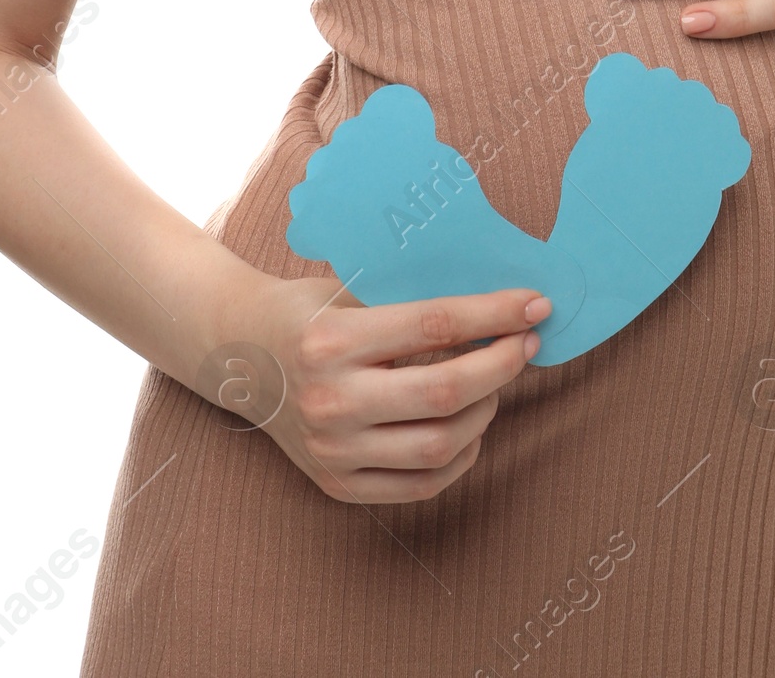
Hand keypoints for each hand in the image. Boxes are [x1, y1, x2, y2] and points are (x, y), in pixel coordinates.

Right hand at [201, 276, 548, 504]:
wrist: (239, 354)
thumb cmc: (307, 311)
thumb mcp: (350, 288)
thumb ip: (413, 301)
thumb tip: (499, 304)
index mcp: (332, 341)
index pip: (435, 326)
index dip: (494, 315)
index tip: (535, 305)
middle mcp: (330, 401)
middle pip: (444, 393)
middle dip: (501, 366)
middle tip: (527, 344)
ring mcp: (332, 451)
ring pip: (439, 445)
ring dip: (486, 411)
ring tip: (496, 381)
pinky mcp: (337, 485)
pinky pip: (420, 485)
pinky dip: (460, 456)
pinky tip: (471, 424)